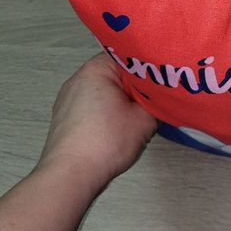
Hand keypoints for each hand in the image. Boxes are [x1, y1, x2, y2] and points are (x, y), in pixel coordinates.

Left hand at [37, 53, 157, 189]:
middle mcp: (77, 78)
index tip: (165, 77)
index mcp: (96, 69)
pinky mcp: (64, 116)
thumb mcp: (145, 119)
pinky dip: (107, 110)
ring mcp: (67, 98)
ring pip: (104, 89)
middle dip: (135, 84)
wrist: (70, 176)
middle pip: (115, 72)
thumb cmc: (108, 141)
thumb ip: (157, 100)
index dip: (149, 65)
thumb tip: (161, 96)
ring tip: (138, 113)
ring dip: (121, 98)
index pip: (128, 55)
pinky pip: (92, 103)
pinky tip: (117, 126)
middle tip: (156, 96)